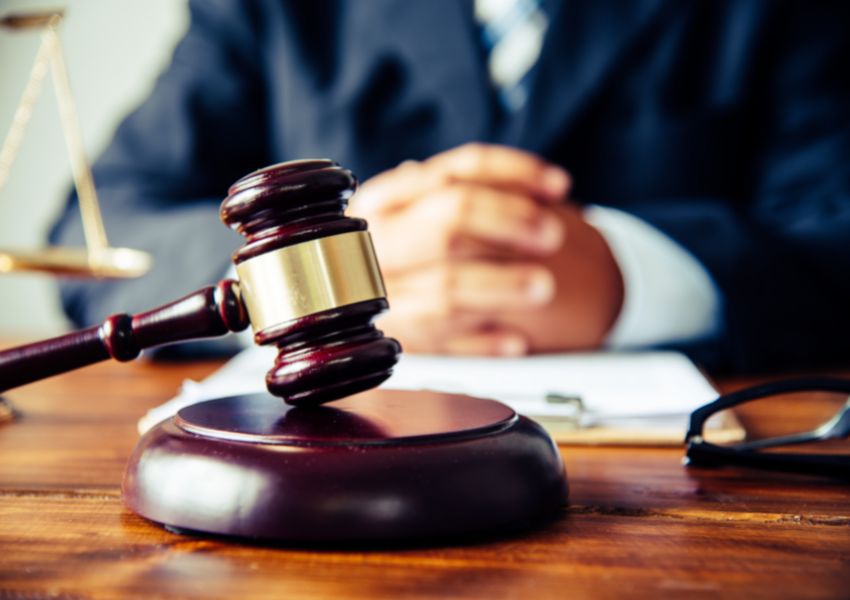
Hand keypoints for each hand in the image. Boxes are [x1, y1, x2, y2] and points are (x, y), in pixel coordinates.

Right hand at [351, 143, 622, 354]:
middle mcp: (376, 242)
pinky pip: (441, 341)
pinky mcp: (394, 337)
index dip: (515, 174)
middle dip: (508, 225)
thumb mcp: (422, 210)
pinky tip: (515, 341)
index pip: (457, 173)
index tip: (559, 187)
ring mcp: (381, 293)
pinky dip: (481, 343)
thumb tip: (549, 190)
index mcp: (383, 199)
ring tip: (542, 287)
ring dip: (501, 287)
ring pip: (446, 287)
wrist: (361, 299)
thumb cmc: (411, 247)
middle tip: (552, 235)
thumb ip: (471, 194)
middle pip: (448, 225)